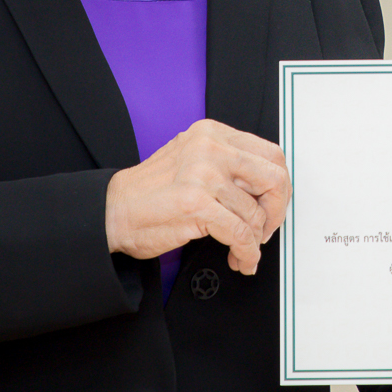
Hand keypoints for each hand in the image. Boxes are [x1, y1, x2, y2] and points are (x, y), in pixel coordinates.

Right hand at [104, 119, 289, 274]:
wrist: (113, 210)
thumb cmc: (152, 191)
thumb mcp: (193, 159)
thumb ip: (229, 165)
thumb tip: (267, 189)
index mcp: (213, 133)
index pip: (271, 154)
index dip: (279, 187)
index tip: (272, 206)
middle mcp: (211, 148)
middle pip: (274, 178)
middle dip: (276, 212)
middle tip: (266, 229)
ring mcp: (204, 174)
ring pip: (256, 213)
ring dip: (255, 241)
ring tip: (243, 250)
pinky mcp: (197, 204)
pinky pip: (240, 234)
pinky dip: (247, 252)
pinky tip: (241, 258)